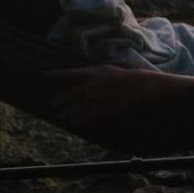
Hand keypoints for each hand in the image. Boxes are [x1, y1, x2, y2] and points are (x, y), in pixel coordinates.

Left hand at [47, 65, 193, 126]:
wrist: (148, 83)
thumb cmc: (133, 80)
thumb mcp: (115, 74)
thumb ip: (102, 78)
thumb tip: (91, 81)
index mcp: (101, 70)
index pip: (76, 71)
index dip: (61, 73)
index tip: (45, 74)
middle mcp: (100, 79)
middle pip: (77, 89)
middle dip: (64, 97)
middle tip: (51, 104)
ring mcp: (105, 91)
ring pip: (83, 101)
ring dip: (71, 109)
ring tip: (61, 116)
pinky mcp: (110, 102)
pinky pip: (93, 111)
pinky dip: (83, 116)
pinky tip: (74, 122)